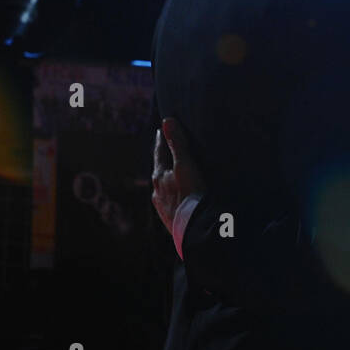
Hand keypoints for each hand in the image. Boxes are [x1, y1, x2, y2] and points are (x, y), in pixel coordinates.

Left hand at [152, 117, 203, 235]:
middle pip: (160, 172)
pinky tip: (182, 200)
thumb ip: (177, 144)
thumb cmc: (190, 194)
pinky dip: (176, 196)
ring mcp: (162, 208)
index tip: (162, 129)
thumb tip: (166, 121)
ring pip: (164, 189)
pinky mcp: (171, 220)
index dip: (162, 140)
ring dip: (170, 181)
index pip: (159, 153)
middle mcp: (156, 192)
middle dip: (165, 162)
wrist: (193, 229)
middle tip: (170, 152)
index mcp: (159, 177)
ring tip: (177, 177)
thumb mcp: (185, 165)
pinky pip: (171, 203)